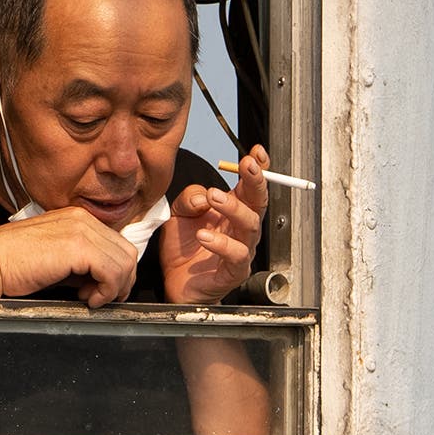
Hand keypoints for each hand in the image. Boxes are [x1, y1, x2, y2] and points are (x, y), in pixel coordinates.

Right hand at [0, 206, 140, 306]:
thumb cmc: (12, 266)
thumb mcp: (54, 260)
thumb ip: (79, 264)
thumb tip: (100, 280)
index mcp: (76, 217)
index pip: (116, 243)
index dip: (115, 271)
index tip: (98, 290)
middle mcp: (81, 218)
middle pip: (126, 252)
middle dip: (120, 281)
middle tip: (98, 298)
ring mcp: (80, 229)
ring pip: (125, 261)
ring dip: (114, 287)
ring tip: (90, 299)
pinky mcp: (78, 247)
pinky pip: (113, 272)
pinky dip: (107, 290)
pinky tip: (87, 300)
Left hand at [157, 145, 268, 304]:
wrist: (174, 282)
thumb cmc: (183, 247)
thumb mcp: (179, 212)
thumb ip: (190, 197)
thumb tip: (204, 196)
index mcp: (233, 209)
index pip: (251, 186)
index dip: (258, 168)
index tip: (255, 152)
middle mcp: (242, 228)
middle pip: (259, 201)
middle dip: (256, 180)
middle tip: (246, 165)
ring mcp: (242, 249)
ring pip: (251, 225)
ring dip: (234, 208)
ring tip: (213, 197)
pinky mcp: (235, 271)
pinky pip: (237, 255)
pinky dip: (222, 244)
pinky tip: (204, 236)